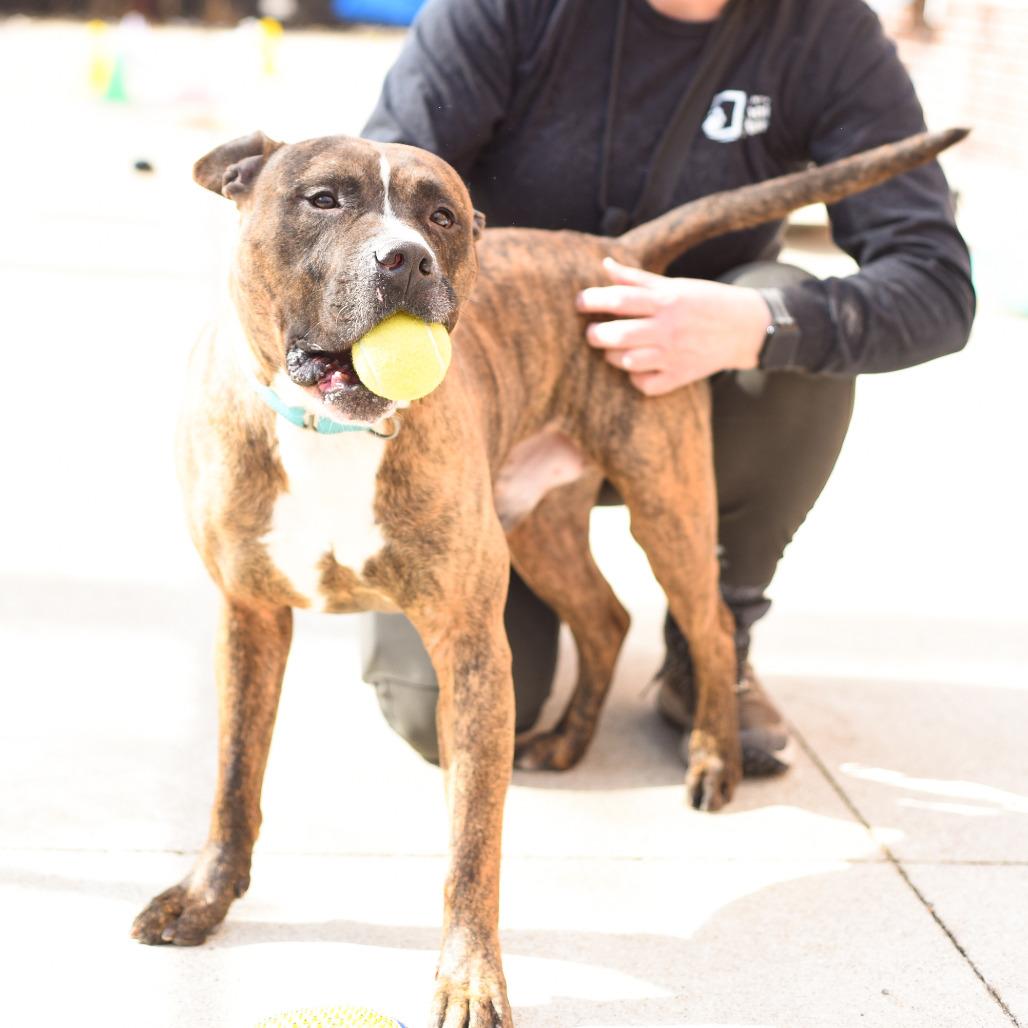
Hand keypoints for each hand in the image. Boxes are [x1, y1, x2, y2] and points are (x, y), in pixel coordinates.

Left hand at [577, 257, 772, 394]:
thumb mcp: (674, 285)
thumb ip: (637, 279)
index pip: (619, 299)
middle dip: (596, 334)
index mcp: (666, 300)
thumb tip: (605, 265)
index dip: (592, 300)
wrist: (746, 328)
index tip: (579, 303)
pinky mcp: (680, 377)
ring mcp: (674, 355)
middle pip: (618, 335)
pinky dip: (634, 378)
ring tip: (612, 348)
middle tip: (592, 332)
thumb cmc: (705, 302)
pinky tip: (635, 367)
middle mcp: (669, 328)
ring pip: (627, 362)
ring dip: (612, 356)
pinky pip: (645, 385)